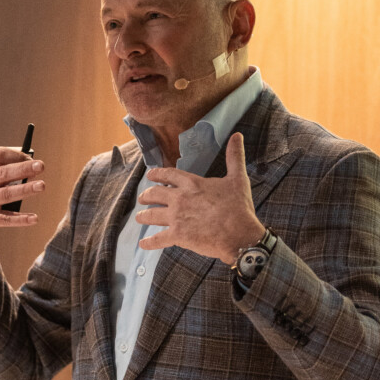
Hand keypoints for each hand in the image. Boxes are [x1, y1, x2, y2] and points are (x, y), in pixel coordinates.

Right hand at [0, 146, 45, 270]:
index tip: (31, 158)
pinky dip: (21, 219)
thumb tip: (29, 166)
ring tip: (41, 186)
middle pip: (2, 173)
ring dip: (25, 189)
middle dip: (23, 169)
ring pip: (5, 194)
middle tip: (40, 166)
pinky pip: (6, 218)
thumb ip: (0, 171)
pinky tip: (34, 218)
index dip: (16, 155)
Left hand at [137, 132, 263, 262]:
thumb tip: (238, 135)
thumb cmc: (238, 207)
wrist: (239, 234)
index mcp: (192, 183)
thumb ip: (235, 156)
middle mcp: (179, 198)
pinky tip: (142, 243)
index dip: (156, 174)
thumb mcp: (237, 178)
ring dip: (143, 216)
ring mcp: (176, 217)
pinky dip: (148, 242)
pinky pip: (157, 239)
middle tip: (142, 198)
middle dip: (146, 196)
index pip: (168, 174)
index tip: (150, 175)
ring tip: (139, 217)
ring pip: (152, 215)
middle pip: (154, 194)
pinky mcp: (178, 236)